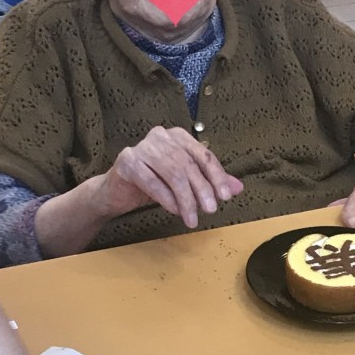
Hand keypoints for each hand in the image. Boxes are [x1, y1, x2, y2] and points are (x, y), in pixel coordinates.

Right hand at [97, 126, 243, 227]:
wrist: (116, 193)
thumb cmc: (153, 184)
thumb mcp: (185, 183)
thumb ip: (210, 182)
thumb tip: (238, 188)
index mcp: (177, 136)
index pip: (203, 155)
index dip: (217, 176)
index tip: (226, 197)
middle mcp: (160, 136)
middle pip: (188, 164)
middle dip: (202, 189)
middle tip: (211, 210)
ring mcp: (142, 147)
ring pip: (172, 173)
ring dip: (185, 198)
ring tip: (192, 218)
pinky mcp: (127, 161)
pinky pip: (152, 181)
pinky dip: (166, 198)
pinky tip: (175, 211)